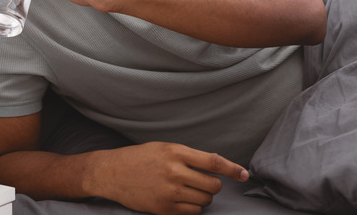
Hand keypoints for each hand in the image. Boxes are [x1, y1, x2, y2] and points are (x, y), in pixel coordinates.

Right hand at [87, 142, 248, 214]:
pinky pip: (192, 213)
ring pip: (204, 201)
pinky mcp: (164, 208)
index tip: (244, 174)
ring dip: (202, 198)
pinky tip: (181, 200)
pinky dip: (192, 209)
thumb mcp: (164, 148)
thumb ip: (189, 156)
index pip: (213, 162)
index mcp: (175, 152)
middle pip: (213, 185)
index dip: (233, 169)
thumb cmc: (139, 158)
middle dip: (213, 186)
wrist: (111, 172)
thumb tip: (218, 164)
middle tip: (202, 183)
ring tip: (187, 191)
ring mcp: (169, 192)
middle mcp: (174, 171)